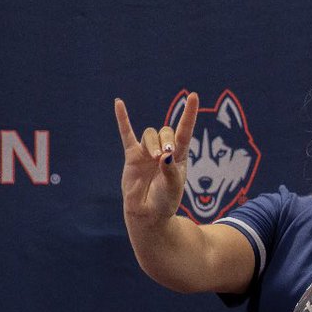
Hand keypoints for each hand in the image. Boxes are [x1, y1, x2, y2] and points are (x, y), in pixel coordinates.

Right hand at [114, 92, 198, 225]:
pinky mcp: (132, 156)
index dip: (189, 114)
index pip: (185, 131)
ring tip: (155, 158)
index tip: (193, 96)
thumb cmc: (165, 201)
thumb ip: (170, 170)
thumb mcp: (173, 187)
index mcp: (179, 156)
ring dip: (152, 143)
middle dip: (166, 141)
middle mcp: (164, 150)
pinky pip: (126, 134)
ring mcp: (147, 152)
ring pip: (149, 134)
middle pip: (165, 131)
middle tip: (164, 157)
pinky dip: (123, 119)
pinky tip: (118, 103)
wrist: (148, 214)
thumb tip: (165, 154)